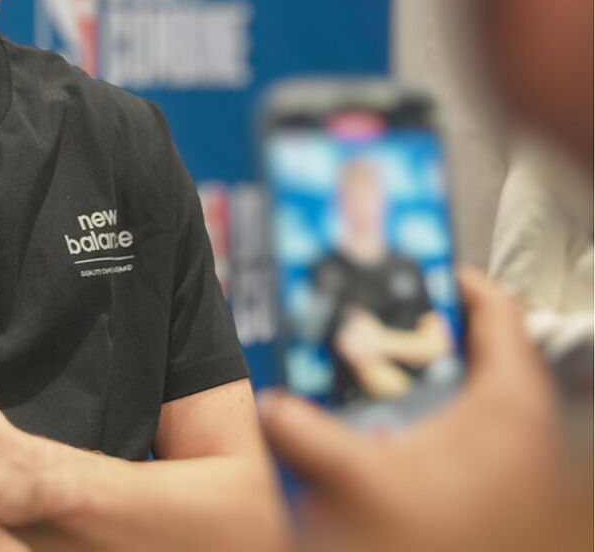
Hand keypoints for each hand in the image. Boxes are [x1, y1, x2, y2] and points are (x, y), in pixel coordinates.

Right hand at [260, 268, 585, 551]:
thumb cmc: (441, 545)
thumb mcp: (360, 486)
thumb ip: (301, 434)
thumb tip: (266, 407)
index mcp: (509, 399)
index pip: (493, 305)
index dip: (447, 274)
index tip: (403, 259)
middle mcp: (517, 422)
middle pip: (465, 344)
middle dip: (408, 324)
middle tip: (362, 312)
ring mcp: (505, 456)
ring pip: (456, 388)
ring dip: (405, 374)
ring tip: (354, 368)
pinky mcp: (489, 485)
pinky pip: (450, 426)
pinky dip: (412, 415)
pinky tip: (368, 430)